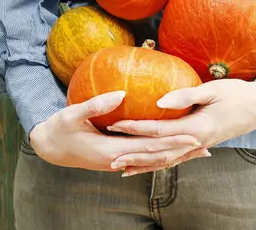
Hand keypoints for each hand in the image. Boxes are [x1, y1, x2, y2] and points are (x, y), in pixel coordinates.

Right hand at [29, 90, 208, 172]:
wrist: (50, 147)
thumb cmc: (60, 128)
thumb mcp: (74, 113)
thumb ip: (96, 104)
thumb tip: (121, 94)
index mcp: (112, 151)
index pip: (150, 148)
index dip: (172, 142)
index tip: (193, 136)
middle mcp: (118, 161)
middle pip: (156, 158)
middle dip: (181, 152)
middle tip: (205, 146)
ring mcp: (118, 162)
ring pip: (152, 161)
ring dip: (175, 156)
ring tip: (197, 152)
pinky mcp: (117, 159)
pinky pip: (144, 159)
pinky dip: (161, 157)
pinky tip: (172, 152)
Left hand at [106, 80, 255, 174]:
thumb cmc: (237, 94)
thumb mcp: (212, 90)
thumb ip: (185, 95)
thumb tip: (159, 101)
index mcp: (196, 128)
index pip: (158, 130)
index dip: (136, 128)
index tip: (116, 125)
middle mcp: (195, 142)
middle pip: (159, 152)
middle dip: (134, 154)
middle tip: (111, 157)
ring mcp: (199, 146)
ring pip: (167, 160)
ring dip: (144, 164)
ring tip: (123, 168)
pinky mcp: (202, 145)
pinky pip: (177, 158)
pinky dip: (160, 164)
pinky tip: (150, 165)